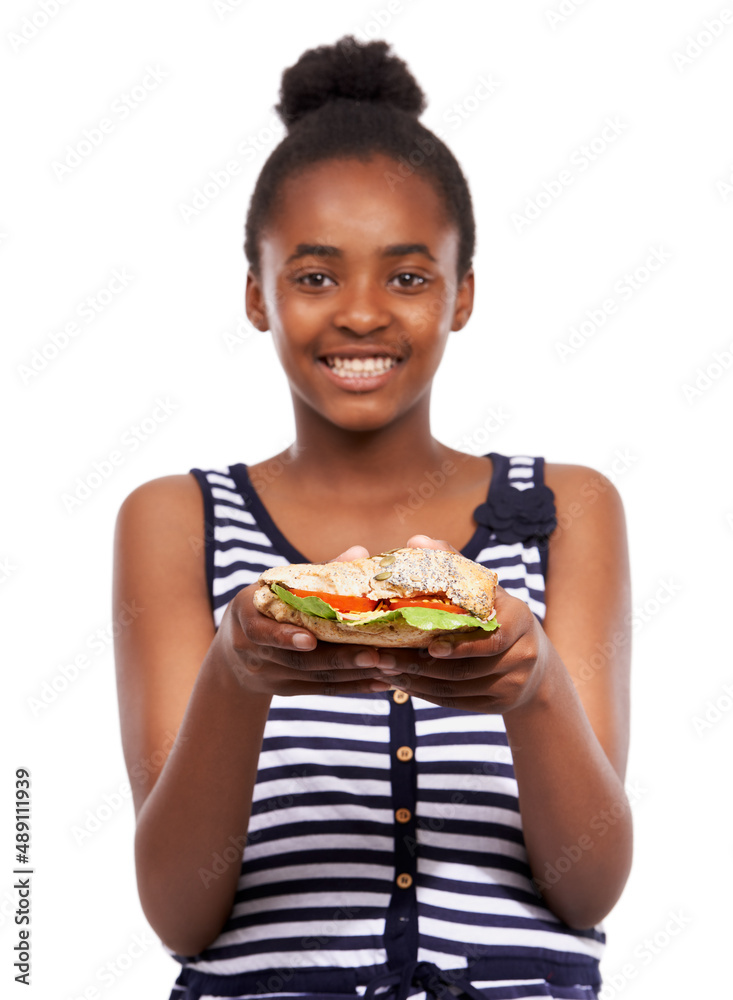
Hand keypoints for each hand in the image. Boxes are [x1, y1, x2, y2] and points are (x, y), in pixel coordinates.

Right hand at [215, 544, 392, 697]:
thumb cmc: (266, 604)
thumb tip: (359, 552)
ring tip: (387, 667)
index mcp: (247, 615)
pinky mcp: (287, 689)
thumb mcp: (277, 585)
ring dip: (353, 674)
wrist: (234, 648)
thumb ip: (315, 572)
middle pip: (298, 660)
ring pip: (315, 678)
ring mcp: (270, 674)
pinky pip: (322, 690)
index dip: (284, 637)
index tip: (310, 639)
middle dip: (339, 658)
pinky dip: (353, 687)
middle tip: (374, 654)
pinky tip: (380, 683)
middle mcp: (253, 651)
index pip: (261, 631)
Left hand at [370, 534, 550, 713]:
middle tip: (384, 659)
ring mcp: (513, 683)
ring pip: (458, 689)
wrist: (533, 662)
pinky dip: (427, 695)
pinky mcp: (501, 705)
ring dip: (418, 682)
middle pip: (467, 669)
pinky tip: (404, 684)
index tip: (427, 646)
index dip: (459, 644)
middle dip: (421, 666)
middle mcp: (522, 654)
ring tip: (386, 671)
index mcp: (519, 620)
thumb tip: (416, 540)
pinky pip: (457, 702)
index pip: (491, 638)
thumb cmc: (497, 614)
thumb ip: (453, 564)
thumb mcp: (484, 589)